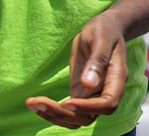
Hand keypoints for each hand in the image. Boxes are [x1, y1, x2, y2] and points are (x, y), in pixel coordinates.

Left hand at [27, 13, 127, 127]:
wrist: (104, 29)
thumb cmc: (105, 30)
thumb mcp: (101, 38)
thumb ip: (97, 61)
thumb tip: (88, 85)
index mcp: (116, 79)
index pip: (107, 103)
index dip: (88, 108)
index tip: (66, 102)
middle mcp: (104, 92)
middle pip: (88, 117)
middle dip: (62, 114)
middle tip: (38, 102)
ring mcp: (91, 95)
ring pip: (76, 119)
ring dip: (54, 116)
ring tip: (32, 103)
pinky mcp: (79, 94)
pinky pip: (67, 111)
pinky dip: (51, 112)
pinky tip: (35, 103)